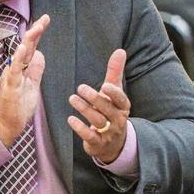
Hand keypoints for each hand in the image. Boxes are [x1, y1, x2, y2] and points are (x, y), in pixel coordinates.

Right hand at [0, 14, 49, 146]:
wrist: (6, 124)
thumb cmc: (18, 106)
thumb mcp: (33, 85)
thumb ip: (36, 69)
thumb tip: (40, 53)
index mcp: (23, 68)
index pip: (31, 47)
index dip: (38, 33)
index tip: (45, 19)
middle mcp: (16, 68)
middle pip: (27, 46)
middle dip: (36, 31)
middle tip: (45, 18)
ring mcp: (12, 76)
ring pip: (20, 55)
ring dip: (28, 40)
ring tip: (36, 28)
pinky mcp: (9, 86)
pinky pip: (14, 70)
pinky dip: (17, 58)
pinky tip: (21, 48)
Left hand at [68, 49, 129, 163]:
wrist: (113, 143)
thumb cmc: (111, 111)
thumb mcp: (113, 92)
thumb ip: (115, 72)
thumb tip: (120, 50)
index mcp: (122, 107)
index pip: (121, 100)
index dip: (114, 94)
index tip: (104, 85)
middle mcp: (118, 120)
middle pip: (107, 109)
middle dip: (94, 99)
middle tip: (80, 88)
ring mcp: (108, 133)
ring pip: (98, 121)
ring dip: (84, 109)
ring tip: (72, 98)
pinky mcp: (98, 143)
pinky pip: (90, 136)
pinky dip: (80, 128)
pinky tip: (70, 119)